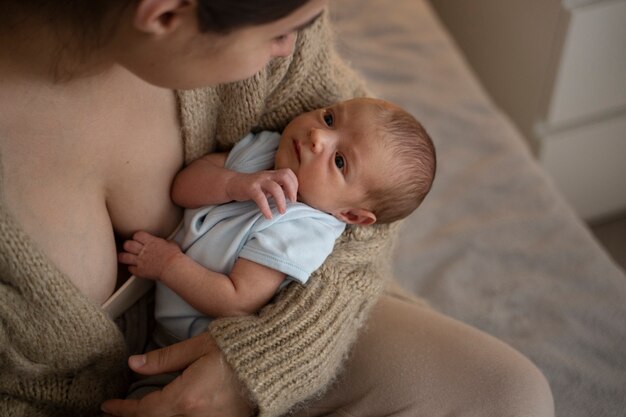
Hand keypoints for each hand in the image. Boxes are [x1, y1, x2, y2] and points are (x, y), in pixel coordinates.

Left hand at [101, 332, 254, 416]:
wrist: (276, 360)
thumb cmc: (239, 347)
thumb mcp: (199, 346)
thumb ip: (165, 359)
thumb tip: (135, 364)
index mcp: (186, 398)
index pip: (144, 410)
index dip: (122, 409)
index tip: (108, 406)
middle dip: (137, 416)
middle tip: (121, 410)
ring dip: (157, 416)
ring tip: (145, 408)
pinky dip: (177, 416)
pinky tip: (172, 408)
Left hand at [118, 231, 181, 279]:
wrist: (173, 268)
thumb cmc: (174, 256)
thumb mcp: (170, 243)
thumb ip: (162, 242)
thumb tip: (162, 242)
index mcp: (150, 241)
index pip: (137, 235)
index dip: (137, 237)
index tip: (139, 239)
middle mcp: (143, 250)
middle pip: (127, 244)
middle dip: (128, 245)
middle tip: (131, 248)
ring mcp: (140, 261)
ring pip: (123, 257)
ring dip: (124, 256)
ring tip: (126, 257)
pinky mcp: (140, 271)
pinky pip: (130, 269)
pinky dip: (132, 268)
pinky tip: (135, 268)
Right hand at [227, 169, 297, 218]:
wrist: (232, 184)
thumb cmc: (254, 188)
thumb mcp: (268, 186)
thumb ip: (279, 189)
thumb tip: (293, 198)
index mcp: (273, 174)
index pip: (288, 173)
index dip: (295, 184)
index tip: (293, 197)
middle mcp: (267, 175)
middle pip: (285, 175)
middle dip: (292, 189)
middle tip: (292, 202)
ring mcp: (258, 181)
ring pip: (275, 187)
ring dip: (281, 201)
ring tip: (282, 212)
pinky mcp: (250, 189)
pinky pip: (260, 198)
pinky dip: (266, 208)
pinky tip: (268, 216)